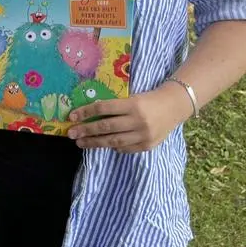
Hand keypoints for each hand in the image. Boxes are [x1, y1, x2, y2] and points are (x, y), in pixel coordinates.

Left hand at [67, 83, 189, 152]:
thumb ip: (114, 107)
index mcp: (132, 105)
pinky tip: (103, 145)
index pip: (103, 108)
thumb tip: (88, 116)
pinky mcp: (148, 145)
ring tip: (81, 143)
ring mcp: (144, 135)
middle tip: (71, 133)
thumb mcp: (131, 98)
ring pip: (114, 141)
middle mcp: (138, 120)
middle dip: (86, 131)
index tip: (72, 116)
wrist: (174, 106)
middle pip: (106, 127)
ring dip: (95, 143)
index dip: (85, 112)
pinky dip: (113, 147)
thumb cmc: (148, 99)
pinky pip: (125, 148)